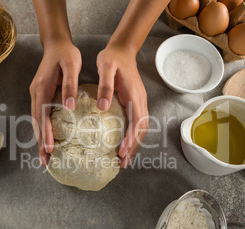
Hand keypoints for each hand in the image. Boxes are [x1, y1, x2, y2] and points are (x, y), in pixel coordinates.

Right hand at [30, 40, 81, 165]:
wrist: (57, 44)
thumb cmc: (66, 54)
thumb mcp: (71, 65)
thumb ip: (70, 85)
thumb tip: (69, 106)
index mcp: (42, 88)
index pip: (43, 115)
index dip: (45, 133)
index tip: (49, 148)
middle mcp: (36, 93)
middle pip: (36, 122)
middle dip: (39, 142)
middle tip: (44, 161)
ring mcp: (37, 94)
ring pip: (36, 120)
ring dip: (40, 138)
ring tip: (44, 155)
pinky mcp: (41, 94)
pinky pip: (40, 115)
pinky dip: (42, 129)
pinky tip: (47, 138)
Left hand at [96, 45, 148, 167]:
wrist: (122, 49)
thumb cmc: (112, 58)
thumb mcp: (105, 67)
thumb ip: (105, 86)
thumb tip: (102, 107)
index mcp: (134, 95)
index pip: (136, 122)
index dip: (130, 139)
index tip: (122, 152)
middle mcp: (140, 100)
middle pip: (142, 129)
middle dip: (134, 147)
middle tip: (123, 162)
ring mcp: (139, 101)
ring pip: (142, 127)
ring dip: (135, 143)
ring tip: (125, 158)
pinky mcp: (135, 102)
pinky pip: (137, 122)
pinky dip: (133, 135)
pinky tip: (124, 142)